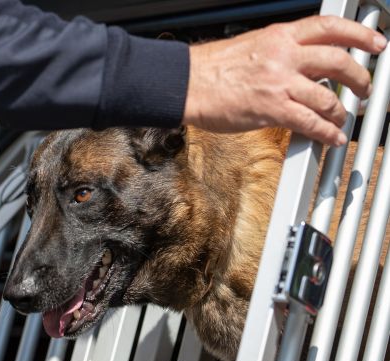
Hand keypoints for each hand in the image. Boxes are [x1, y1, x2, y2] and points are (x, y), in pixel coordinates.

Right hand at [183, 15, 386, 145]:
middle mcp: (283, 55)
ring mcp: (279, 82)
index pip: (329, 27)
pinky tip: (330, 137)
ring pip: (328, 96)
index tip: (374, 42)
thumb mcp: (252, 45)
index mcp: (279, 36)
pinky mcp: (271, 108)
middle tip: (365, 87)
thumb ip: (281, 51)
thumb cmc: (210, 69)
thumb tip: (304, 62)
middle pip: (339, 61)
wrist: (186, 84)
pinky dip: (326, 132)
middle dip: (360, 77)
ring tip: (342, 120)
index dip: (358, 34)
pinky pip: (310, 122)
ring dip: (341, 112)